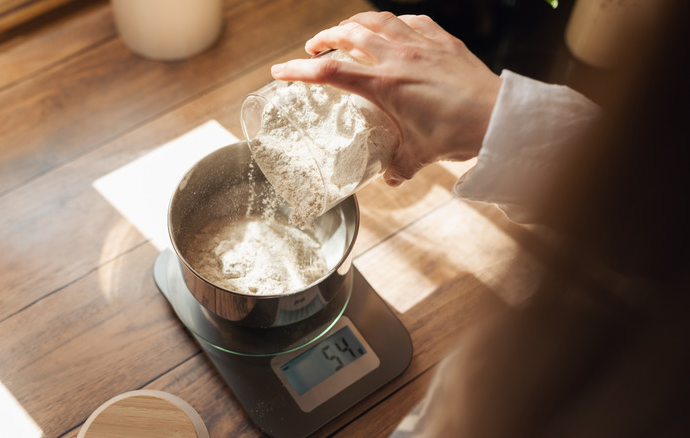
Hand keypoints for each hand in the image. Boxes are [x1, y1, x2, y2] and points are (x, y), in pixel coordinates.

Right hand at [270, 12, 501, 185]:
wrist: (496, 116)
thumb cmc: (456, 134)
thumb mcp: (419, 155)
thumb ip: (399, 166)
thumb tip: (390, 178)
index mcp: (384, 84)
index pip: (329, 71)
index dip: (299, 69)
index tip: (279, 71)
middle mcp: (397, 56)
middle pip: (347, 33)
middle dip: (324, 38)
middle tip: (314, 48)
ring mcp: (420, 43)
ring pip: (376, 19)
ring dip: (353, 22)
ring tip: (345, 30)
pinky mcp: (442, 39)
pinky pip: (410, 20)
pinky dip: (393, 23)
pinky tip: (392, 30)